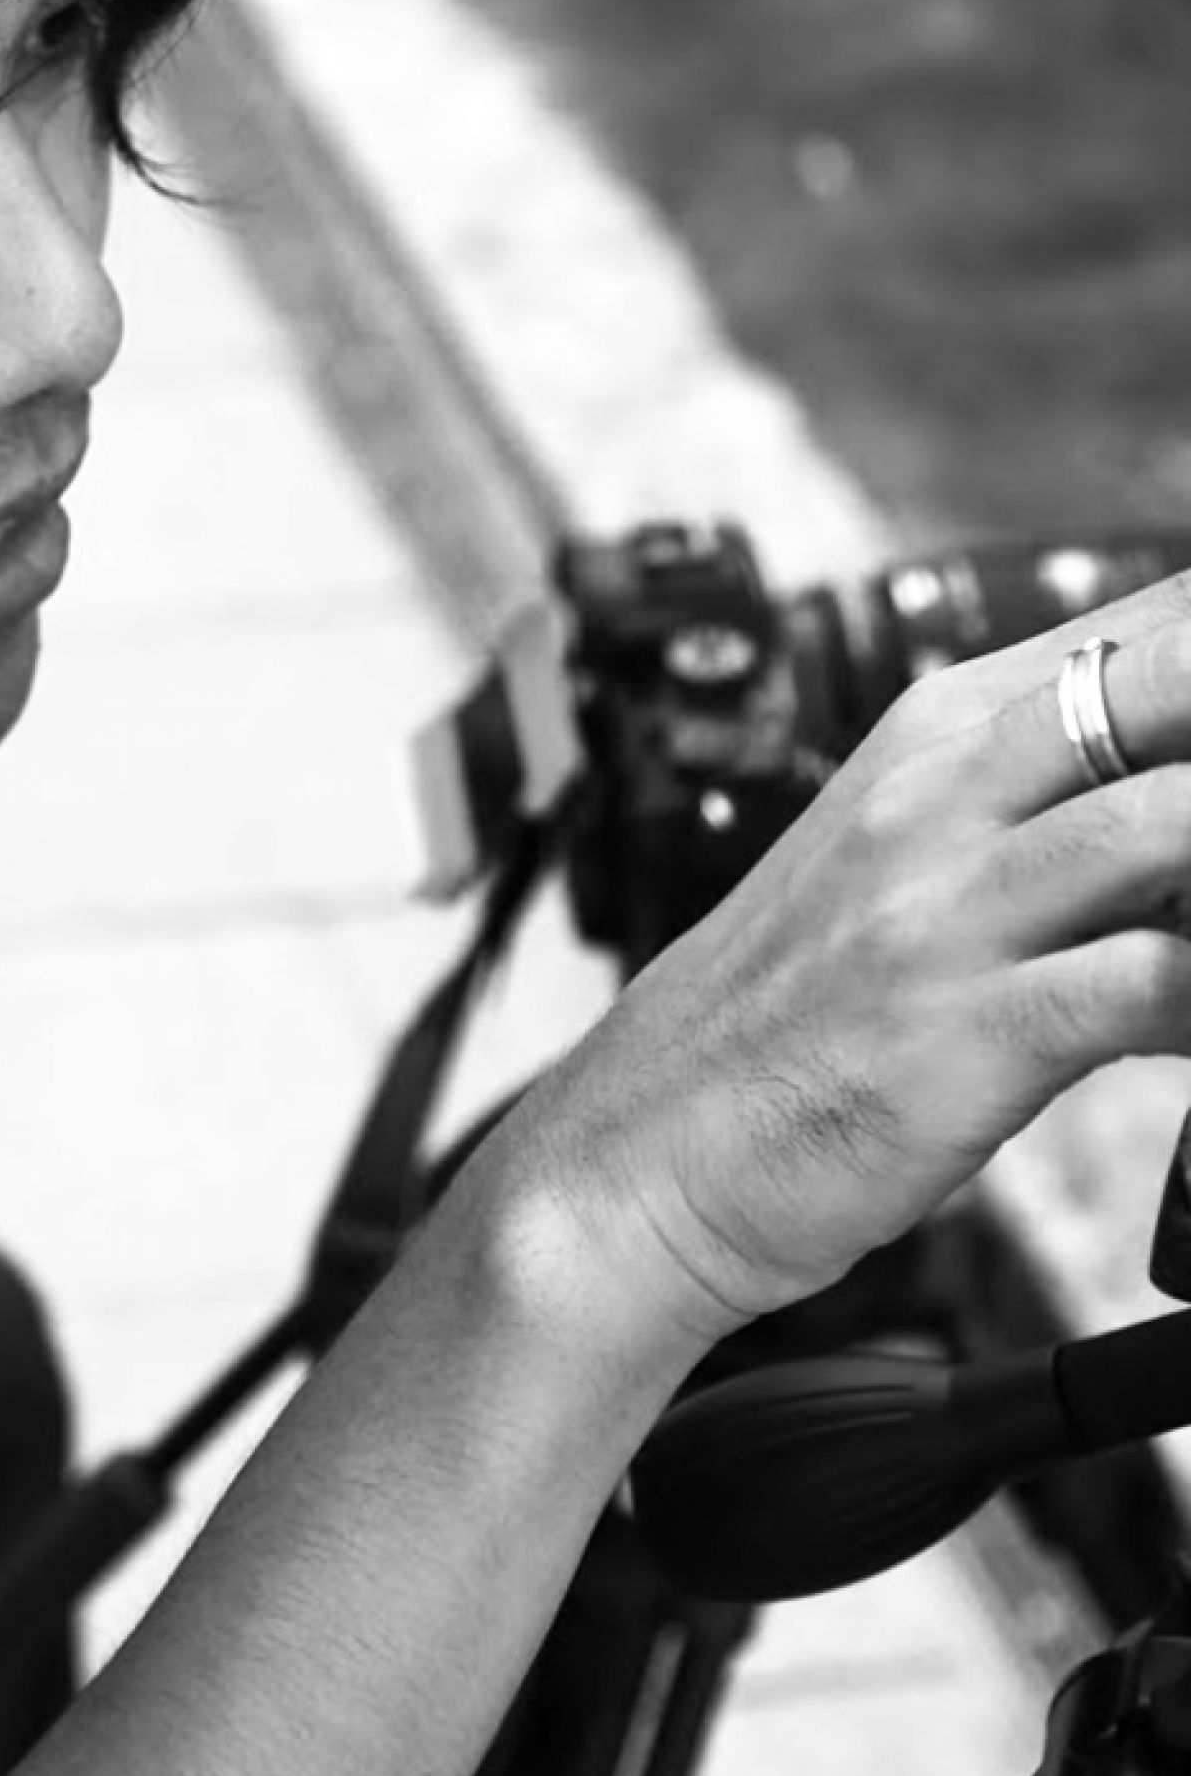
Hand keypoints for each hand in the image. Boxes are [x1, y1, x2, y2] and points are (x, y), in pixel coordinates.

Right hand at [492, 572, 1190, 1349]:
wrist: (638, 1152)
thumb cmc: (781, 1017)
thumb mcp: (896, 859)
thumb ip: (1035, 798)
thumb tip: (1173, 788)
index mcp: (929, 731)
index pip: (1152, 622)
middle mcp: (937, 793)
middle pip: (1175, 680)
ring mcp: (945, 908)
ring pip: (1176, 817)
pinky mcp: (965, 1029)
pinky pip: (1159, 988)